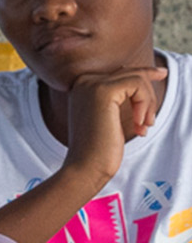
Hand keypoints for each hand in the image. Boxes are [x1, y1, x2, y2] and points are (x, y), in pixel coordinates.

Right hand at [64, 65, 166, 191]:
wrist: (84, 170)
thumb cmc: (99, 152)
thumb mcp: (112, 118)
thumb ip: (121, 98)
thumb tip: (148, 74)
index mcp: (83, 87)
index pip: (121, 74)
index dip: (144, 80)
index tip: (159, 82)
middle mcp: (85, 81)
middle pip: (131, 73)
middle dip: (148, 96)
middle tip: (150, 122)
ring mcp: (92, 84)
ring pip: (137, 78)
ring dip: (148, 103)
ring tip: (144, 127)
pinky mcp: (103, 90)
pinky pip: (137, 84)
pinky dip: (145, 104)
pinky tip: (138, 125)